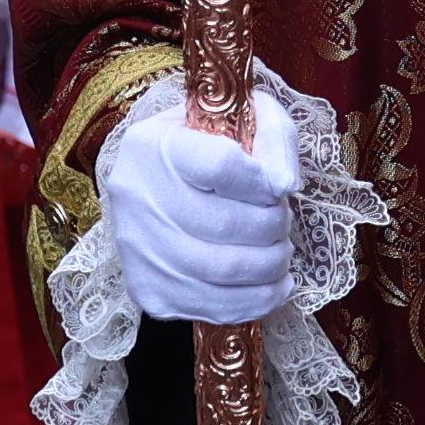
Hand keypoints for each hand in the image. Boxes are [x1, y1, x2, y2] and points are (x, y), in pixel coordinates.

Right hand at [99, 89, 302, 324]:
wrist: (151, 183)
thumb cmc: (203, 146)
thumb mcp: (238, 118)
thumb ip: (273, 135)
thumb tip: (285, 184)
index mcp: (156, 145)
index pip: (220, 167)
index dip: (262, 182)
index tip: (275, 186)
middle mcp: (139, 198)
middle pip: (225, 224)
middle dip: (273, 226)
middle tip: (283, 221)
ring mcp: (141, 250)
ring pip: (223, 271)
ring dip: (270, 265)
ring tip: (280, 252)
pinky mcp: (150, 290)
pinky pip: (214, 306)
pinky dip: (258, 300)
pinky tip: (275, 285)